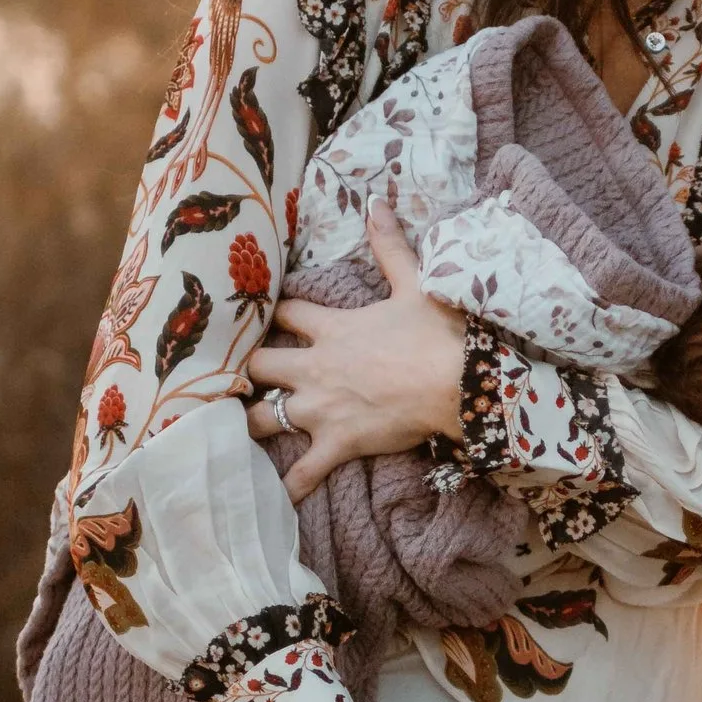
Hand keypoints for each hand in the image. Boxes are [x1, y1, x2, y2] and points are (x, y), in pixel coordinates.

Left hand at [246, 212, 467, 494]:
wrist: (459, 384)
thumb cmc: (438, 334)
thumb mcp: (415, 283)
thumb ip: (390, 245)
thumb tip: (377, 201)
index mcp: (332, 328)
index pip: (285, 313)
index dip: (273, 313)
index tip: (268, 317)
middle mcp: (314, 368)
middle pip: (257, 366)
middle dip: (247, 371)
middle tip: (243, 378)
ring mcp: (321, 409)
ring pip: (263, 418)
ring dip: (252, 423)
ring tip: (242, 430)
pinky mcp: (337, 443)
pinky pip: (301, 473)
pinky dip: (285, 487)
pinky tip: (264, 501)